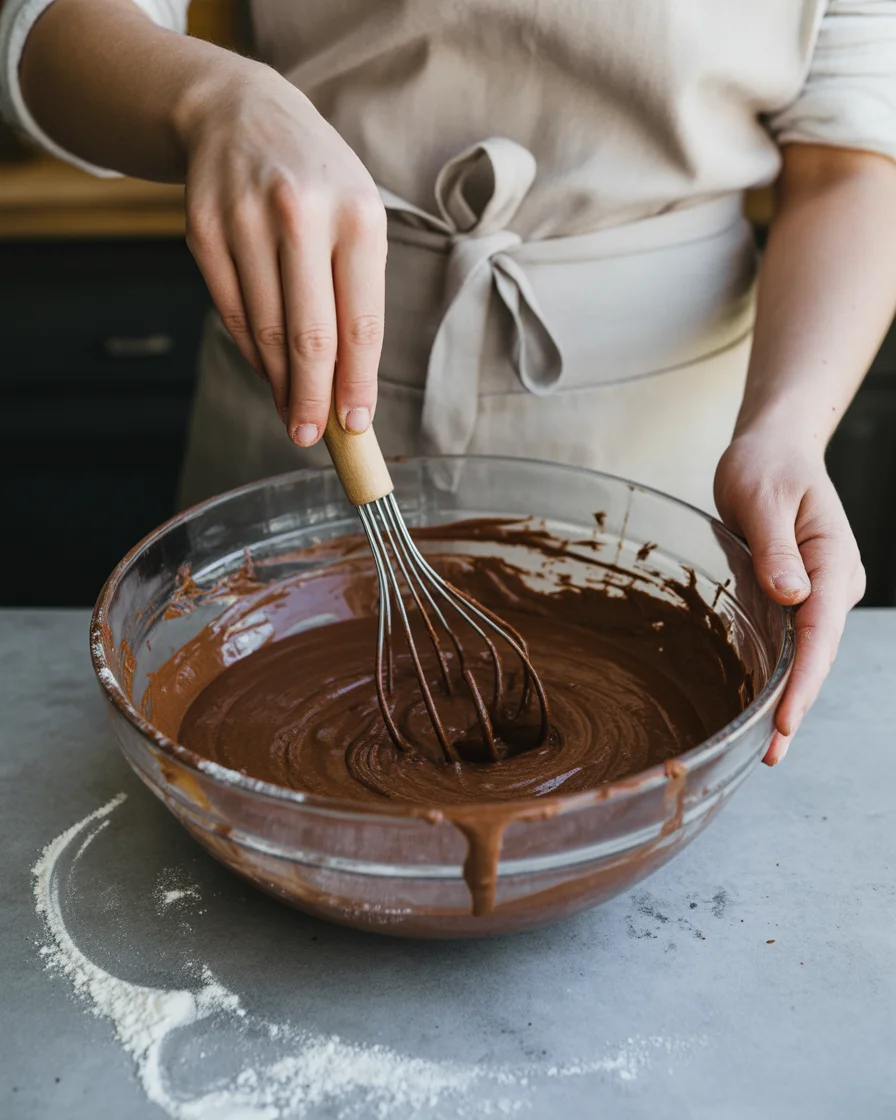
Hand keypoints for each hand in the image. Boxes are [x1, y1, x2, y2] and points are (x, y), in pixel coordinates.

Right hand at [175, 60, 386, 443]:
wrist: (242, 112)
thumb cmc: (318, 180)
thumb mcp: (358, 216)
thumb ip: (357, 293)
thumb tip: (348, 383)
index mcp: (357, 217)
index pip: (360, 324)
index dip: (357, 383)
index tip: (356, 425)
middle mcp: (301, 216)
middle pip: (309, 337)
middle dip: (311, 399)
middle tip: (311, 437)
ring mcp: (245, 222)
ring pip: (266, 331)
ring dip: (279, 382)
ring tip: (291, 411)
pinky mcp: (203, 230)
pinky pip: (232, 312)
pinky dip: (252, 350)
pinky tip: (266, 368)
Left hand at [714, 430, 864, 765]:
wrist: (774, 448)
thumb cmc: (766, 466)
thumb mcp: (761, 498)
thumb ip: (774, 547)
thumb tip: (791, 595)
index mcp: (832, 559)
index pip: (820, 632)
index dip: (804, 681)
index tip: (785, 721)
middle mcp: (834, 581)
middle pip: (817, 653)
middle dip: (796, 704)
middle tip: (770, 755)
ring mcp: (821, 590)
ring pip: (807, 652)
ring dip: (790, 696)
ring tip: (766, 747)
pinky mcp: (802, 593)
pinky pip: (793, 639)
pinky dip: (781, 673)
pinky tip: (763, 703)